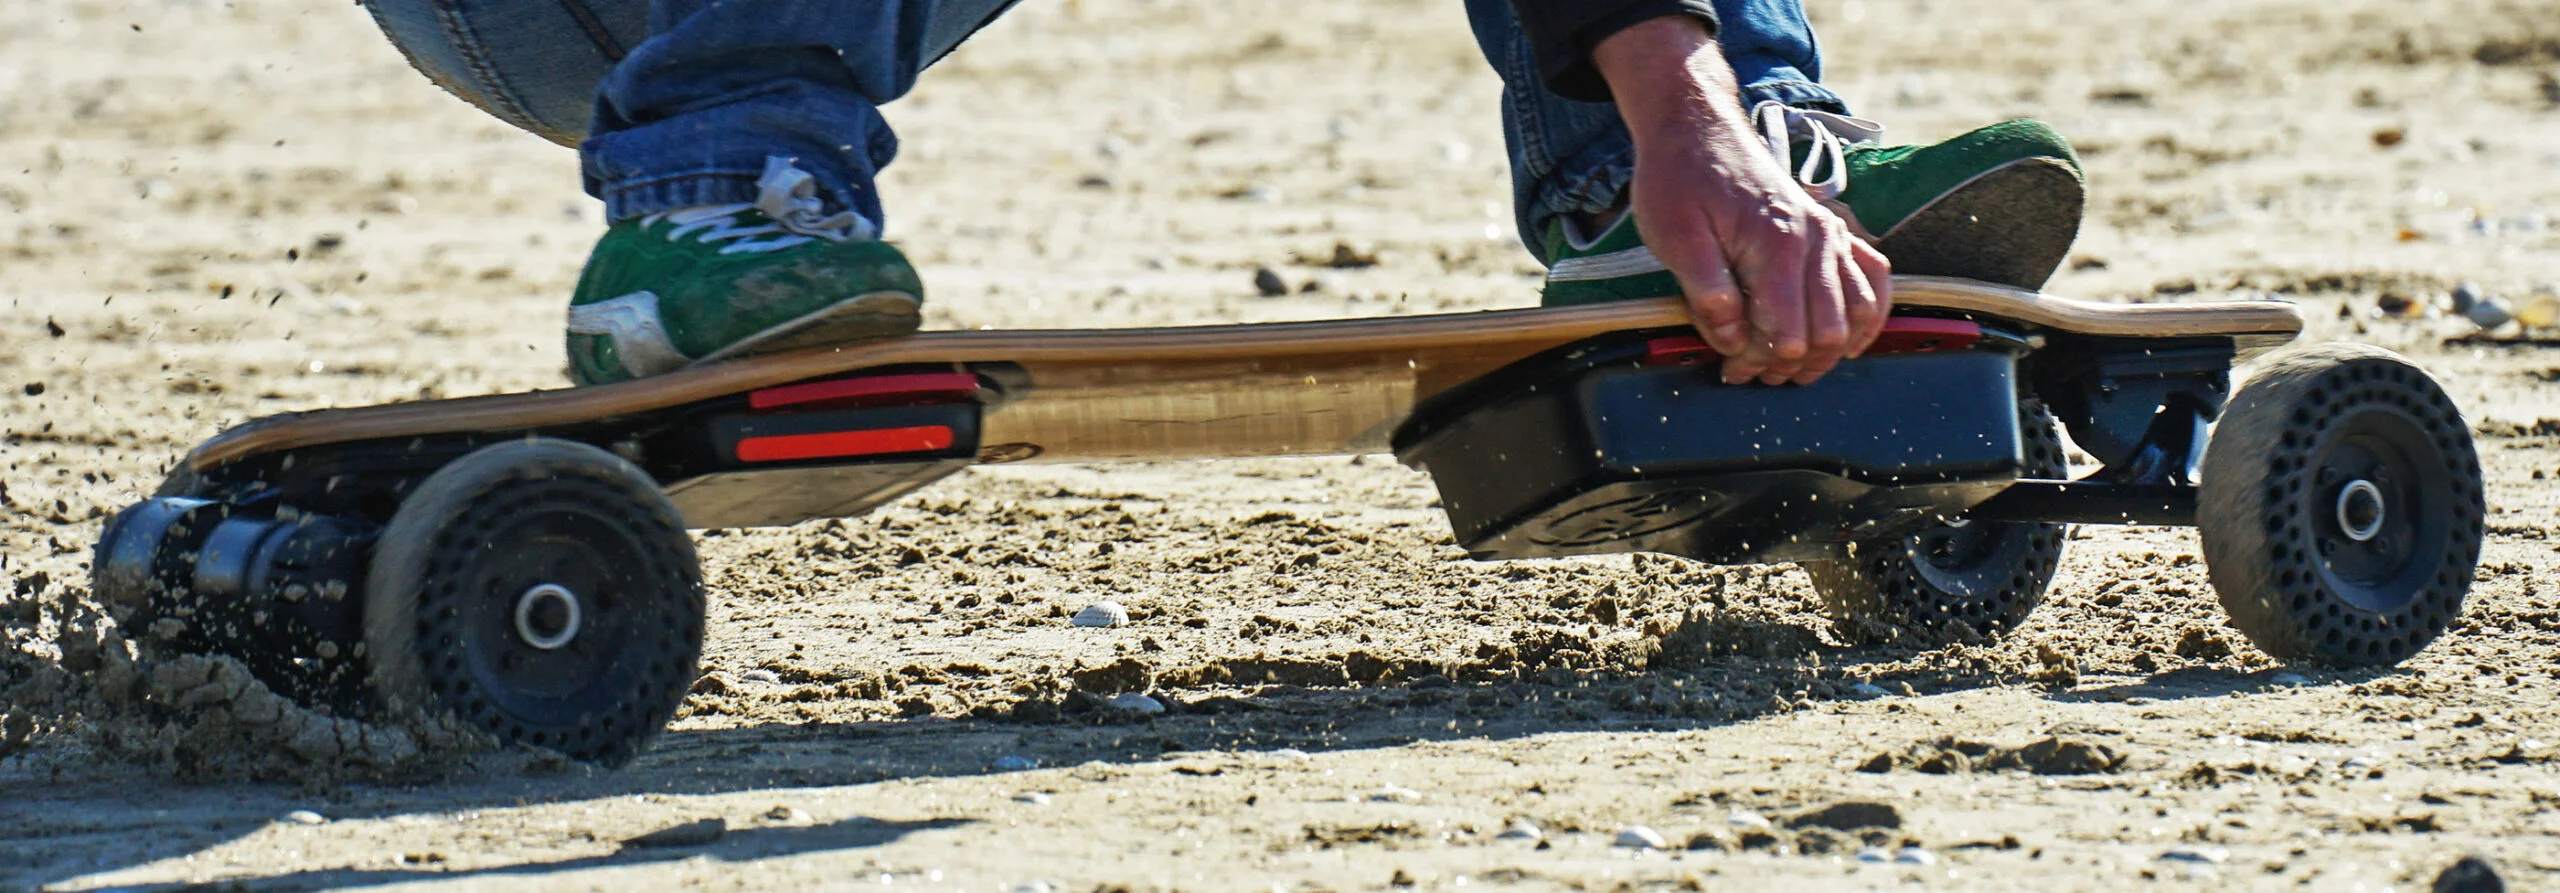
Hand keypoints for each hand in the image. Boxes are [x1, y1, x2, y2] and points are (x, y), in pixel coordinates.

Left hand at [1591, 18, 1889, 384]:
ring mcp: (1830, 233)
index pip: (1786, 333)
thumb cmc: (1678, 180)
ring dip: (1829, 350)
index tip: (1728, 371)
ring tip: (1789, 366)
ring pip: (1858, 312)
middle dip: (1790, 364)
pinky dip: (1868, 316)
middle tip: (1750, 373)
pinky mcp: (1833, 229)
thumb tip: (1732, 340)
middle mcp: (1816, 239)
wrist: (1697, 128)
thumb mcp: (1673, 238)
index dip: (1758, 363)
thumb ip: (1706, 293)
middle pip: (1827, 332)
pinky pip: (1875, 278)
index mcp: (1777, 245)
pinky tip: (1849, 341)